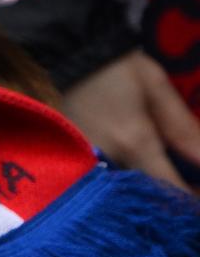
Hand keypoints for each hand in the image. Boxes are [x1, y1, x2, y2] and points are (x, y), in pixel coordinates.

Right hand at [60, 50, 199, 190]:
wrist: (70, 53)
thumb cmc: (119, 67)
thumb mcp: (157, 88)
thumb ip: (183, 129)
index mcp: (135, 141)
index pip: (169, 187)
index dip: (190, 201)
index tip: (198, 203)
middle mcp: (109, 158)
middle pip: (144, 196)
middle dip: (167, 200)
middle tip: (185, 191)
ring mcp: (86, 160)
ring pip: (121, 191)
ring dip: (143, 194)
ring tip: (161, 184)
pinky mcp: (74, 157)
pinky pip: (103, 181)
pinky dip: (122, 186)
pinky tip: (133, 177)